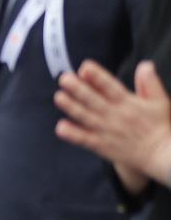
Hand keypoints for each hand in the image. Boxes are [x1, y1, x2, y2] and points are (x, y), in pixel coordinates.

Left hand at [55, 60, 170, 186]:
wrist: (161, 155)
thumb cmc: (160, 126)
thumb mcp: (160, 101)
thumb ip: (150, 83)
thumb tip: (145, 64)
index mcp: (129, 103)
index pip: (111, 87)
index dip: (97, 76)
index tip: (84, 67)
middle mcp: (116, 115)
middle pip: (94, 100)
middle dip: (78, 89)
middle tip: (64, 78)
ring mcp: (108, 131)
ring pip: (86, 117)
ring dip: (72, 107)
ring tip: (59, 97)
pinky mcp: (103, 146)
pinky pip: (86, 139)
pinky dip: (73, 134)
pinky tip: (61, 127)